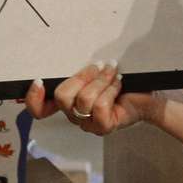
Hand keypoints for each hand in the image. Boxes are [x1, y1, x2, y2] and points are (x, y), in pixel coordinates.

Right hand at [23, 64, 155, 136]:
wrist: (149, 94)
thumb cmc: (123, 82)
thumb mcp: (96, 72)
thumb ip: (80, 70)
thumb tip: (66, 55)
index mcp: (67, 102)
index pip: (39, 109)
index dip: (33, 98)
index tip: (40, 81)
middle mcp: (74, 115)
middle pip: (62, 97)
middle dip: (82, 76)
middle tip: (99, 66)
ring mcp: (88, 124)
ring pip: (84, 100)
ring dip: (101, 80)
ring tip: (113, 72)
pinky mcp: (104, 127)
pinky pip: (100, 107)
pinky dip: (111, 90)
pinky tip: (119, 83)